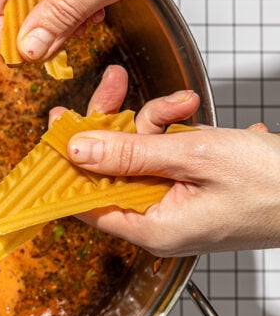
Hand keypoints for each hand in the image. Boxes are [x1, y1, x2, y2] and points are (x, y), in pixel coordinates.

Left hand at [53, 66, 279, 256]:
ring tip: (184, 105)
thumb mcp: (193, 157)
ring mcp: (174, 206)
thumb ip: (131, 151)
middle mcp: (158, 223)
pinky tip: (194, 116)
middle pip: (110, 170)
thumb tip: (78, 148)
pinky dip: (176, 132)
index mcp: (151, 229)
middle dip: (117, 124)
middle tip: (114, 87)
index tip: (56, 127)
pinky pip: (164, 157)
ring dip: (156, 122)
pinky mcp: (190, 191)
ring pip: (139, 156)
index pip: (83, 203)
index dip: (65, 164)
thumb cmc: (272, 185)